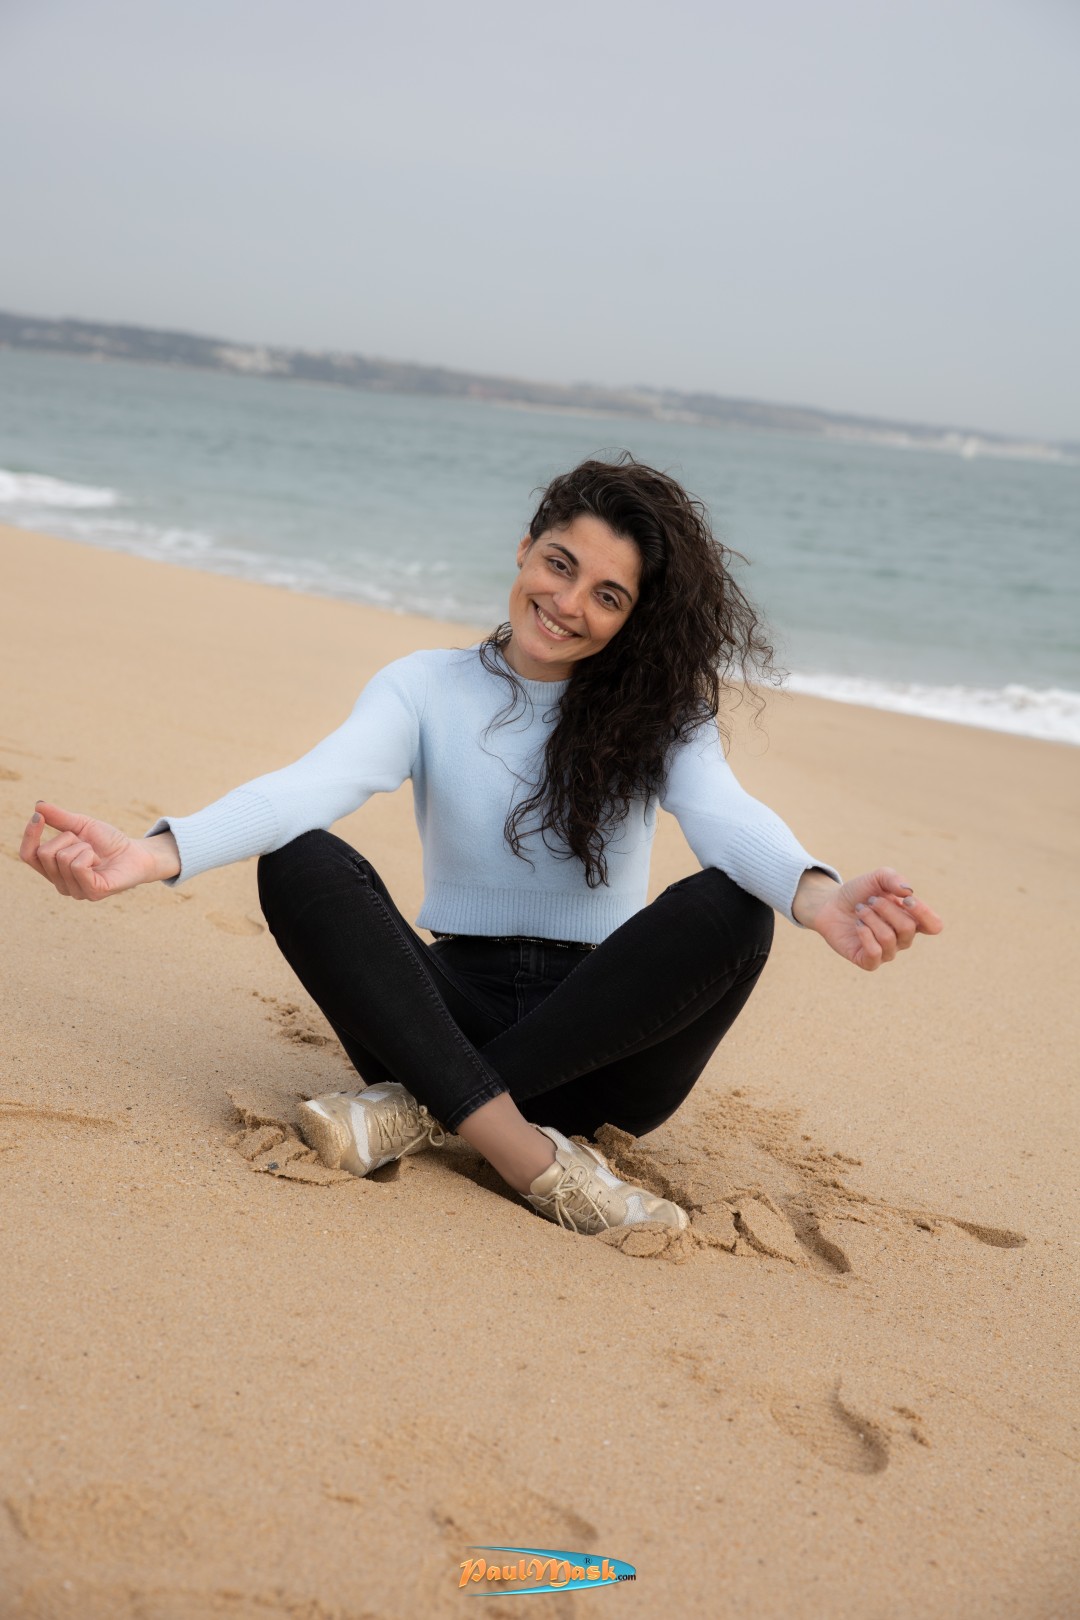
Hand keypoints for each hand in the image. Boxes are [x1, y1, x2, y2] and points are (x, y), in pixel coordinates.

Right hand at [20, 801, 179, 898]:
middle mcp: (60, 885)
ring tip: (96, 854)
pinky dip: (89, 855)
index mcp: (53, 870)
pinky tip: (99, 860)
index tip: (38, 816)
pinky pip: (78, 866)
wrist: (137, 852)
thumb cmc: (108, 842)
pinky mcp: (92, 892)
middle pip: (46, 853)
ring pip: (63, 858)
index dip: (30, 835)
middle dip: (68, 838)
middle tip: (87, 843)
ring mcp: (75, 892)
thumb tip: (38, 805)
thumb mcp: (81, 825)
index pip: (28, 855)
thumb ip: (59, 818)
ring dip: (83, 846)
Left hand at [793, 867, 942, 970]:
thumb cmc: (859, 893)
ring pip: (889, 938)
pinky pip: (875, 953)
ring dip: (871, 918)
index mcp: (912, 920)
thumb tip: (908, 892)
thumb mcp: (876, 878)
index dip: (923, 913)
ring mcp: (887, 952)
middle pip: (907, 928)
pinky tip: (857, 925)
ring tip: (860, 910)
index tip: (905, 899)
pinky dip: (865, 934)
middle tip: (870, 900)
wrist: (830, 904)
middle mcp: (902, 939)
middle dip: (885, 908)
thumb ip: (893, 879)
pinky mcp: (868, 961)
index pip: (934, 925)